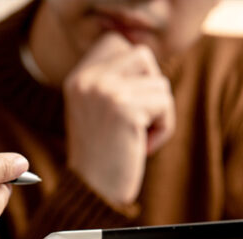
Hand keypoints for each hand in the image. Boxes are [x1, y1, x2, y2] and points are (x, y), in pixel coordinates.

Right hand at [63, 32, 174, 205]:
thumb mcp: (99, 109)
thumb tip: (147, 58)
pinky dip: (163, 128)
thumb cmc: (104, 156)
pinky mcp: (125, 108)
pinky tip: (143, 146)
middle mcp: (87, 79)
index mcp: (77, 77)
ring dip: (160, 112)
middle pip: (142, 55)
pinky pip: (165, 104)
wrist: (93, 193)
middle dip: (150, 87)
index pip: (116, 41)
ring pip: (159, 82)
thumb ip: (115, 80)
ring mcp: (104, 91)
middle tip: (138, 119)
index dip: (134, 69)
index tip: (128, 104)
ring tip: (139, 136)